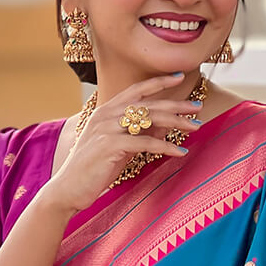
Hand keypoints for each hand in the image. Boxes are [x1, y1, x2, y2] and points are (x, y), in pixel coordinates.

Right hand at [45, 73, 202, 214]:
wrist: (67, 189)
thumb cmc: (94, 170)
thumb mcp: (119, 147)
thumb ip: (138, 133)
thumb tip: (165, 123)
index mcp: (106, 111)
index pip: (136, 90)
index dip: (158, 82)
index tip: (179, 76)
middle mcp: (106, 115)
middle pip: (148, 104)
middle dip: (176, 104)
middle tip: (197, 107)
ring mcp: (106, 129)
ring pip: (148, 119)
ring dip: (176, 122)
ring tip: (195, 126)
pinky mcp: (110, 145)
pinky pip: (145, 142)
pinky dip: (165, 146)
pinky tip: (180, 151)